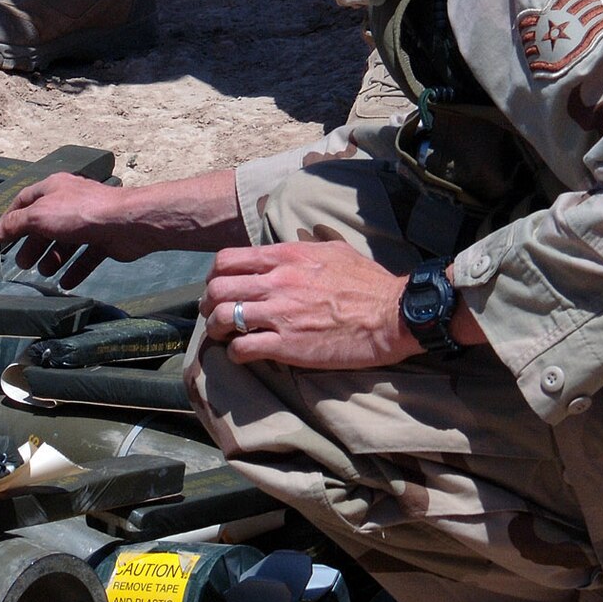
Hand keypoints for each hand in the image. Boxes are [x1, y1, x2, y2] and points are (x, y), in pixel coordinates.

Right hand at [0, 173, 158, 283]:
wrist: (127, 223)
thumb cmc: (80, 213)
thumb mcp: (39, 216)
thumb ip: (13, 225)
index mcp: (54, 189)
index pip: (25, 201)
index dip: (11, 219)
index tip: (1, 239)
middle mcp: (71, 202)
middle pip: (45, 224)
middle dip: (33, 244)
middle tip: (22, 265)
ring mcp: (89, 221)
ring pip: (65, 241)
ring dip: (53, 258)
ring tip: (44, 274)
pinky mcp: (104, 240)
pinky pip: (86, 256)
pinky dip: (75, 269)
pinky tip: (66, 283)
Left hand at [200, 241, 425, 367]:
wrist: (393, 314)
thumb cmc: (368, 283)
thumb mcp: (334, 250)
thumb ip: (304, 248)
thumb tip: (290, 247)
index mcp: (286, 257)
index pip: (228, 259)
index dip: (215, 274)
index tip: (219, 286)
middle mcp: (277, 282)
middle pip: (217, 288)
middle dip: (209, 302)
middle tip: (215, 313)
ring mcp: (281, 314)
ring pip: (223, 317)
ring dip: (216, 328)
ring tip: (223, 335)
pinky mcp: (288, 346)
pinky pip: (243, 348)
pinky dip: (235, 353)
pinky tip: (242, 354)